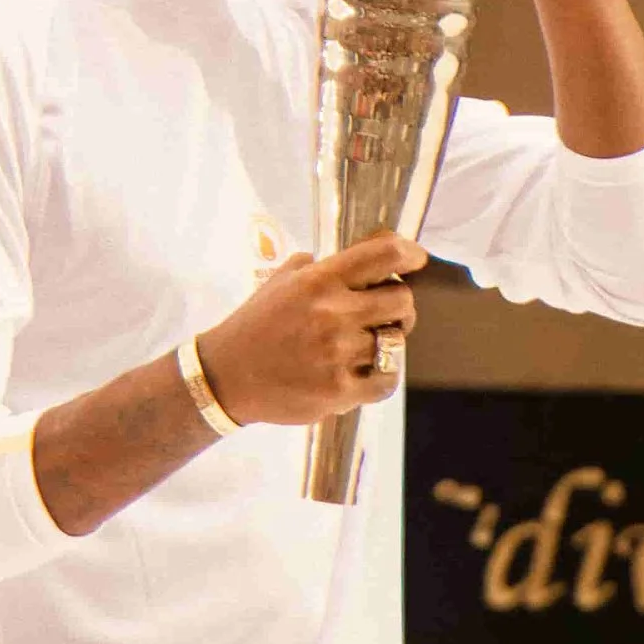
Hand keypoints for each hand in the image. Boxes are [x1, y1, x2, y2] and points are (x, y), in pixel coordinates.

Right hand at [195, 235, 425, 426]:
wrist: (227, 376)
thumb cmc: (256, 324)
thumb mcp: (281, 279)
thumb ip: (320, 265)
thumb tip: (362, 253)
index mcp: (319, 280)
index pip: (383, 255)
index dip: (409, 254)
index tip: (416, 259)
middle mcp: (333, 313)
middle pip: (402, 300)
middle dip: (400, 305)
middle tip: (387, 312)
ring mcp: (338, 354)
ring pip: (395, 342)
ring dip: (386, 342)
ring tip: (366, 344)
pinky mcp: (339, 390)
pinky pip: (386, 380)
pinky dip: (382, 375)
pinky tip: (367, 371)